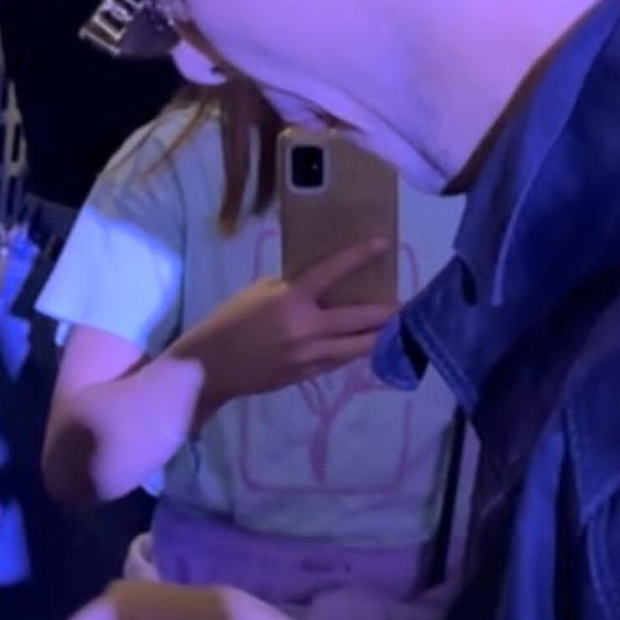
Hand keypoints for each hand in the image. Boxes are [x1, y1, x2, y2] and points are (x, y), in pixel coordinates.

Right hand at [169, 238, 394, 409]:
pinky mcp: (309, 374)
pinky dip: (355, 350)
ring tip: (398, 327)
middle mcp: (306, 328)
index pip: (332, 272)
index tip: (383, 244)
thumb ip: (292, 288)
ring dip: (380, 336)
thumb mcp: (258, 293)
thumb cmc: (230, 321)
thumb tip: (322, 284)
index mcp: (290, 300)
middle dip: (387, 312)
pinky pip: (340, 360)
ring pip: (358, 347)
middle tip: (407, 304)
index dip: (359, 256)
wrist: (212, 366)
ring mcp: (310, 356)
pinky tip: (367, 343)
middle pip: (360, 320)